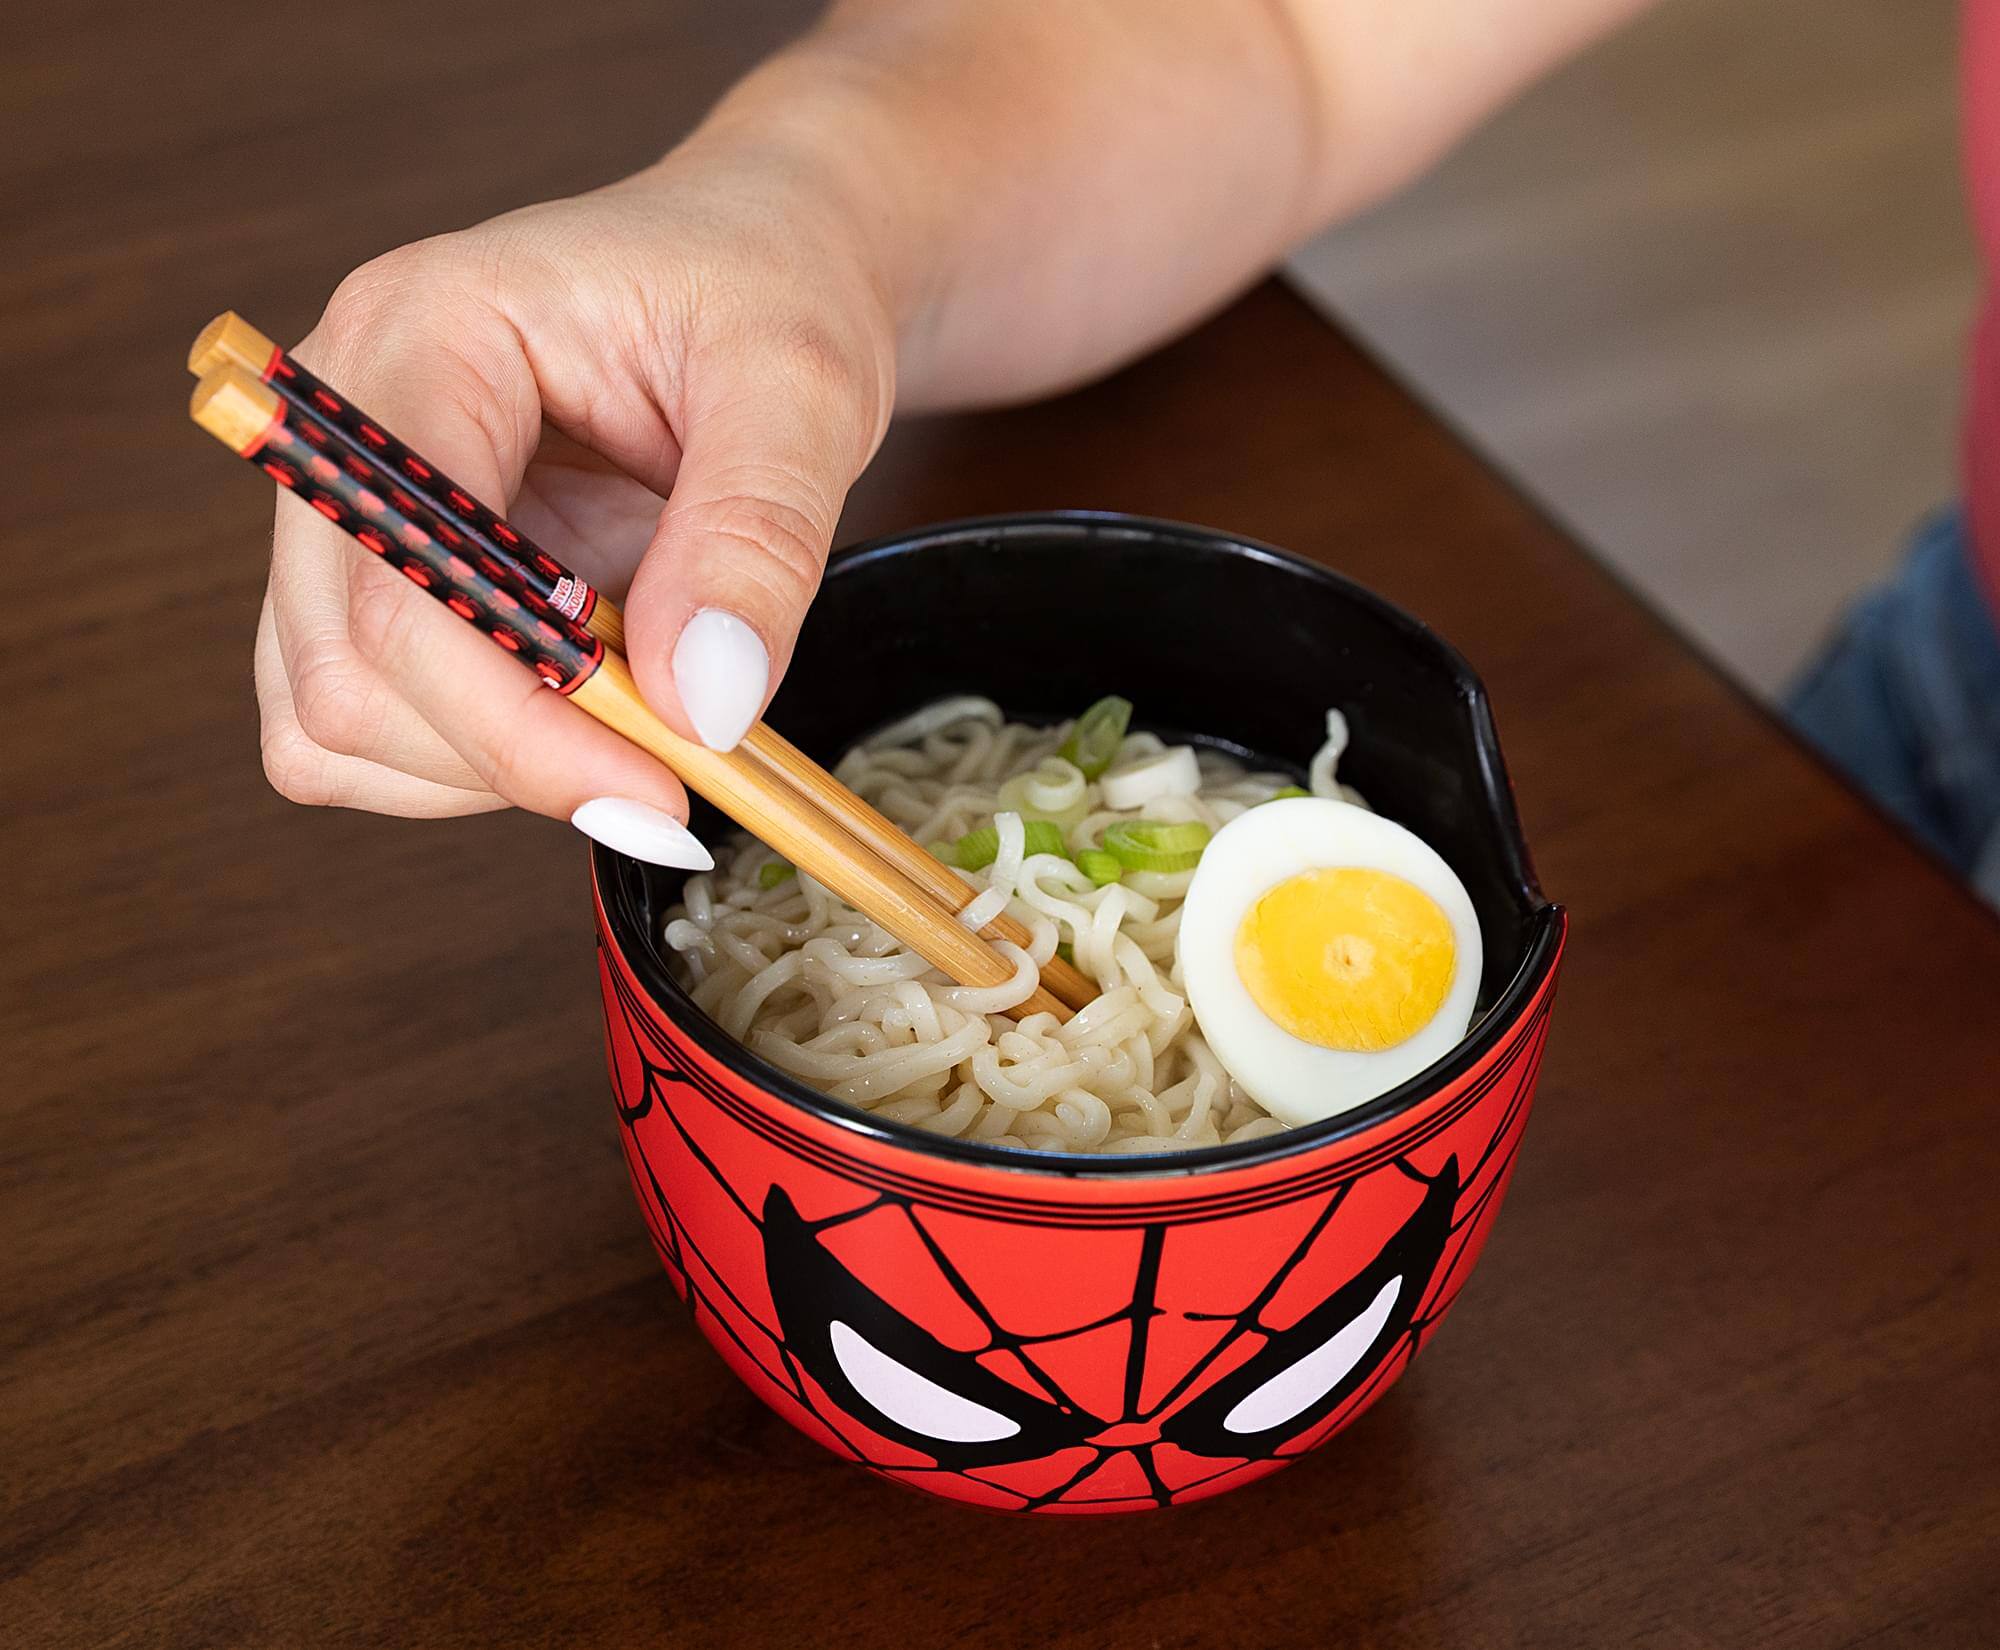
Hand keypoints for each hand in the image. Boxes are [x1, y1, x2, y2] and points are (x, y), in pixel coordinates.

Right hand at [255, 141, 895, 865]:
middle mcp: (341, 424)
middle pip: (342, 670)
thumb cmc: (771, 289)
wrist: (760, 267)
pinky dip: (471, 762)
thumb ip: (757, 537)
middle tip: (668, 767)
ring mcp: (343, 510)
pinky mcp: (375, 579)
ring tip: (630, 713)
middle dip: (508, 753)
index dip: (519, 718)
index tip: (660, 786)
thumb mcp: (806, 389)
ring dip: (485, 766)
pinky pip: (363, 732)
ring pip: (331, 722)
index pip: (404, 578)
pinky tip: (577, 713)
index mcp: (422, 333)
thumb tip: (700, 704)